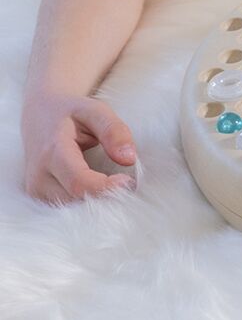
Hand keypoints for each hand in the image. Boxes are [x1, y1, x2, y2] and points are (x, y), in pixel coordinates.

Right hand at [20, 94, 137, 204]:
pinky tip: (98, 188)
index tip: (128, 181)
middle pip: (75, 199)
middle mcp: (39, 175)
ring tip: (113, 183)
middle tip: (126, 183)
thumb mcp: (95, 110)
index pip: (79, 182)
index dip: (105, 187)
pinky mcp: (38, 196)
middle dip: (104, 196)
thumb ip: (114, 132)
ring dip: (95, 200)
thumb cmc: (71, 112)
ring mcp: (35, 189)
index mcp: (53, 152)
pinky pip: (64, 207)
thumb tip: (129, 159)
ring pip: (70, 208)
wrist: (40, 114)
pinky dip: (84, 201)